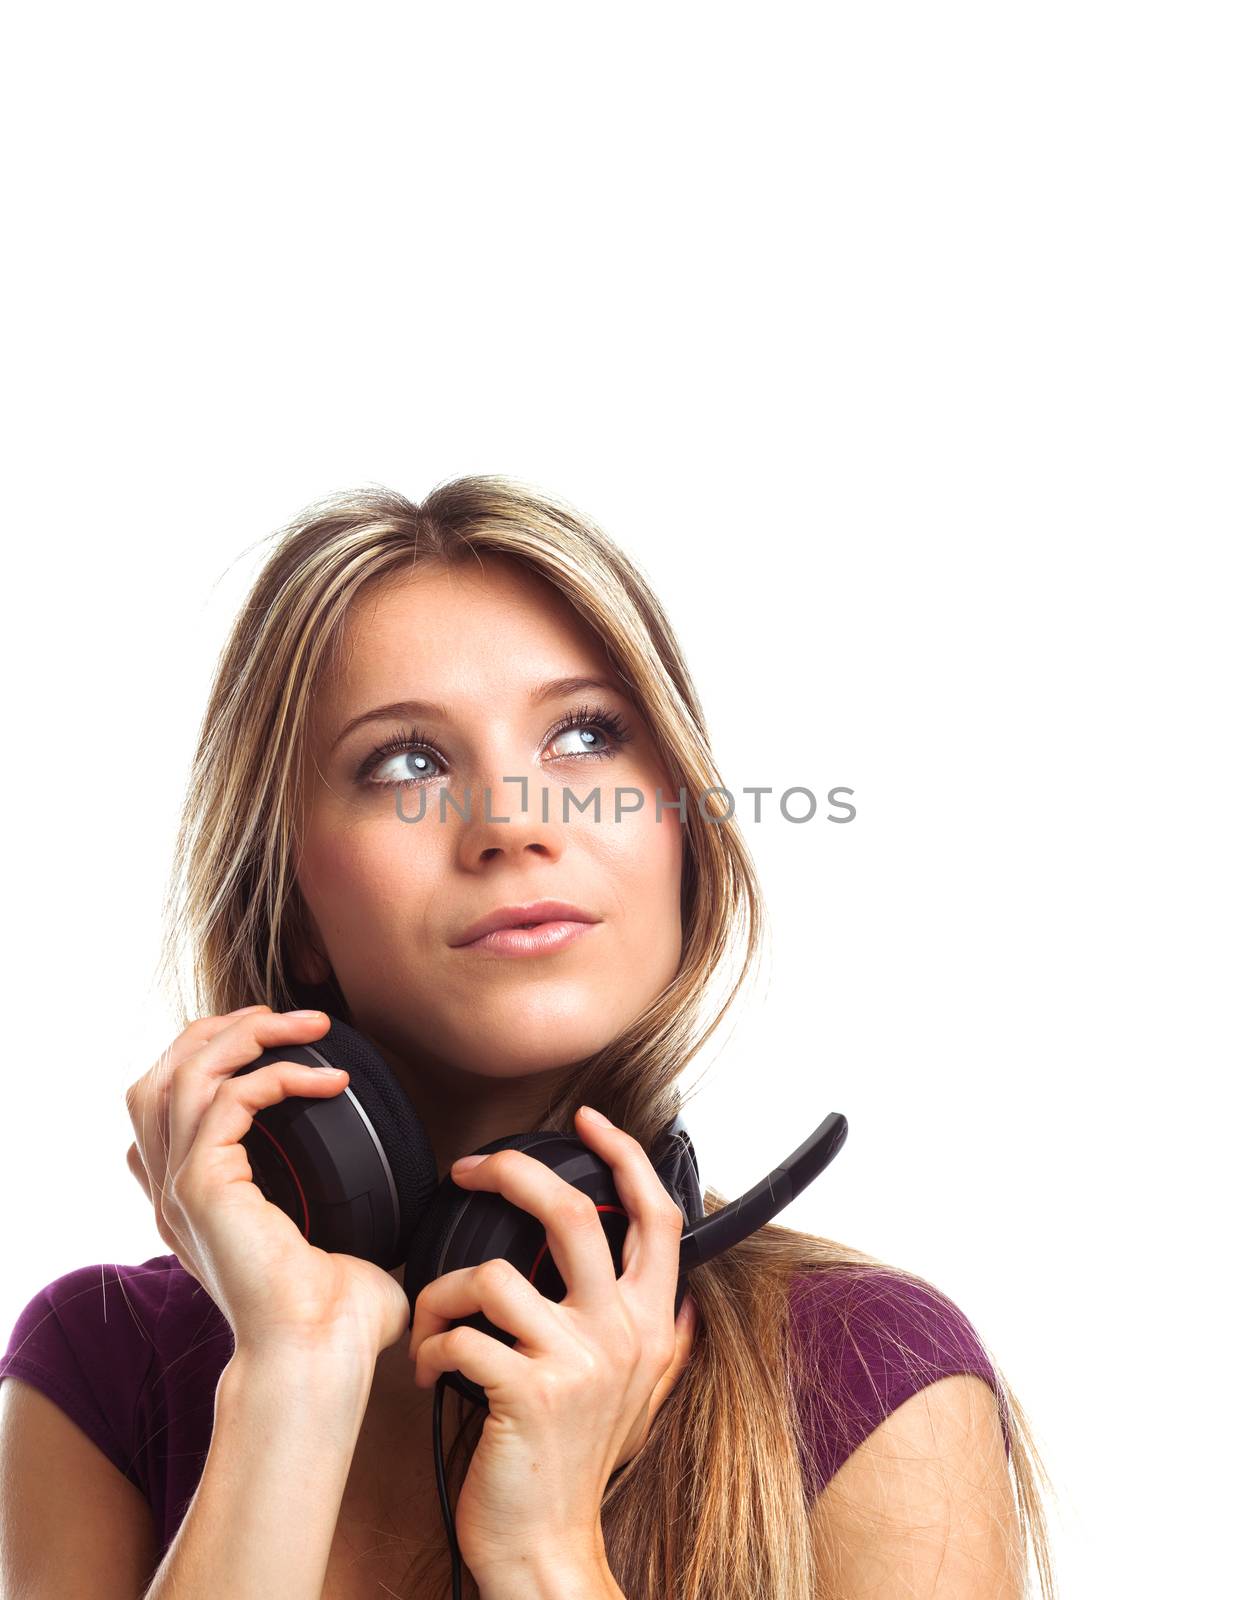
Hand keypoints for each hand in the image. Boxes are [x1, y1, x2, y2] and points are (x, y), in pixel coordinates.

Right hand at [124, 1006, 410, 1365]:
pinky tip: (330, 1082)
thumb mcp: (330, 1237)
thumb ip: (338, 1202)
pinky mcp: (200, 1187)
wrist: (319, 1356)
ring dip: (250, 1035)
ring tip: (311, 1026)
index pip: (163, 1102)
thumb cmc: (335, 1314)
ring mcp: (180, 1187)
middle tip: (290, 1018)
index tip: (275, 1039)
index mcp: (192, 1197)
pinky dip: (280, 1075)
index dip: (210, 1055)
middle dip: (222, 1030)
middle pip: (161, 1074)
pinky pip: (228, 1099)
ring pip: (185, 1072)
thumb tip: (391, 1185)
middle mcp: (172, 1188)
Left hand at [408, 1105, 699, 1581]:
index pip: (655, 1216)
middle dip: (511, 1172)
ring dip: (440, 1293)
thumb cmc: (580, 1466)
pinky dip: (428, 1346)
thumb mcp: (642, 1396)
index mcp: (652, 1323)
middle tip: (469, 1170)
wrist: (547, 1549)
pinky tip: (428, 1370)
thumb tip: (691, 1293)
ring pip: (491, 1274)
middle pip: (571, 1212)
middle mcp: (621, 1333)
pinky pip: (458, 1334)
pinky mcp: (524, 1392)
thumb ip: (668, 1339)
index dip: (624, 1155)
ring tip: (433, 1321)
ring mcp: (576, 1362)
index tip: (587, 1119)